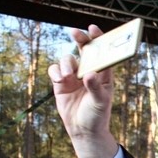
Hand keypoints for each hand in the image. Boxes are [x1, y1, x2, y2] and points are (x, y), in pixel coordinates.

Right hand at [47, 25, 119, 157]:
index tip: (92, 28)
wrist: (83, 130)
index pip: (102, 52)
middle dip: (80, 39)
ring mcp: (74, 76)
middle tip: (75, 32)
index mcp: (103, 73)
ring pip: (67, 59)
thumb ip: (95, 87)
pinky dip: (55, 72)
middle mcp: (88, 71)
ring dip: (66, 64)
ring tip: (68, 77)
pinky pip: (54, 70)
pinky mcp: (61, 83)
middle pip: (83, 49)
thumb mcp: (100, 102)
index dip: (97, 38)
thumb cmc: (97, 115)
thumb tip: (89, 74)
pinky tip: (59, 81)